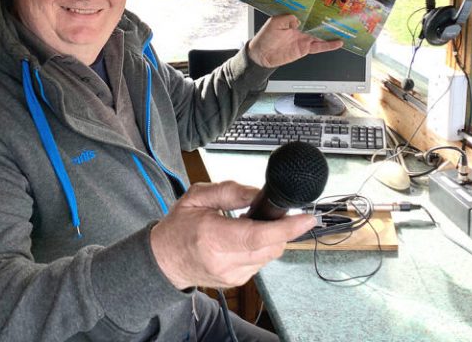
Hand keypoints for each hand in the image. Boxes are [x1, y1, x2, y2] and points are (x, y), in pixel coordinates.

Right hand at [150, 181, 316, 289]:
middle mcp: (224, 261)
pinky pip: (261, 261)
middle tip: (273, 212)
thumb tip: (257, 193)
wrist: (164, 261)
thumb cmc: (179, 227)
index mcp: (212, 237)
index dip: (287, 227)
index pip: (258, 236)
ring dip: (271, 238)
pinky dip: (261, 247)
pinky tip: (246, 238)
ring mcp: (232, 274)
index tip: (307, 218)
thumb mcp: (197, 197)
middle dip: (281, 228)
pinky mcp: (237, 281)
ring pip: (270, 254)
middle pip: (271, 246)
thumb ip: (229, 191)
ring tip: (251, 224)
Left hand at [247, 14, 342, 67]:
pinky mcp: (305, 48)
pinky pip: (319, 47)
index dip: (317, 9)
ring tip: (344, 28)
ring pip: (321, 34)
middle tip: (340, 14)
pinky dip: (329, 45)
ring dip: (331, 32)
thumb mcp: (274, 22)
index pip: (308, 12)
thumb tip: (299, 19)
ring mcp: (304, 38)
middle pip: (317, 22)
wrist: (261, 55)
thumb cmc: (264, 37)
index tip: (326, 3)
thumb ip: (287, 18)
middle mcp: (301, 28)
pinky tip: (338, 43)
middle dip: (328, 19)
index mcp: (294, 19)